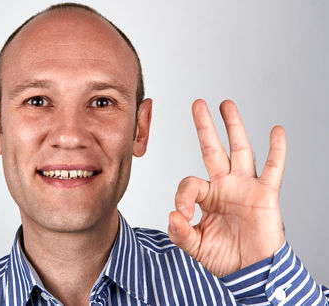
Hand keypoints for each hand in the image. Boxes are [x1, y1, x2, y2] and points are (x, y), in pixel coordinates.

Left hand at [168, 99, 285, 276]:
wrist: (251, 271)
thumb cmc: (224, 257)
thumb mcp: (195, 246)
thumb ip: (181, 233)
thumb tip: (172, 216)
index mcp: (207, 196)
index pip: (190, 184)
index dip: (182, 197)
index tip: (182, 215)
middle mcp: (225, 185)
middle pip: (213, 150)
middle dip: (205, 127)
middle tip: (197, 104)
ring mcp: (245, 187)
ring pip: (240, 151)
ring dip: (234, 127)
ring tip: (226, 105)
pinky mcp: (265, 194)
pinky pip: (273, 169)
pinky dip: (277, 150)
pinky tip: (276, 131)